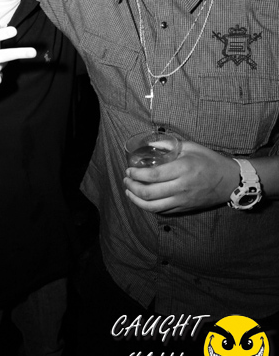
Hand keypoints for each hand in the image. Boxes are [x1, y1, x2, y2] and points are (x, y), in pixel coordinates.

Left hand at [123, 141, 238, 214]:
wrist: (229, 181)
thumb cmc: (209, 161)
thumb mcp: (191, 147)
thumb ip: (169, 145)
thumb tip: (149, 144)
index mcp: (183, 169)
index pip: (153, 175)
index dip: (136, 174)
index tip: (129, 170)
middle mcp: (181, 187)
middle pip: (149, 193)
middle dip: (132, 187)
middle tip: (126, 180)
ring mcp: (182, 201)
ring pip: (153, 206)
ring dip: (136, 200)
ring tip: (129, 192)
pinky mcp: (184, 209)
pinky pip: (162, 211)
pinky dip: (149, 206)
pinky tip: (142, 200)